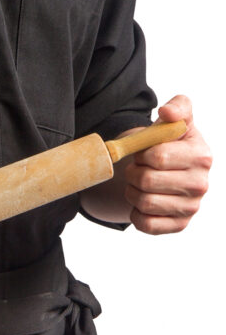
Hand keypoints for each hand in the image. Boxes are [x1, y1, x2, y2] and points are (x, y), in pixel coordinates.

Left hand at [123, 95, 211, 233]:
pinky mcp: (179, 226)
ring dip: (131, 192)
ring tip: (138, 184)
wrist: (165, 170)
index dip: (141, 153)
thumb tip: (167, 113)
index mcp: (202, 156)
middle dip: (133, 172)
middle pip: (147, 180)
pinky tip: (141, 203)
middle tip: (137, 169)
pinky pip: (146, 224)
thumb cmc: (168, 143)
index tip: (144, 152)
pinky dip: (135, 214)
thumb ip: (177, 108)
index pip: (157, 156)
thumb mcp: (174, 121)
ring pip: (144, 203)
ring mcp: (191, 207)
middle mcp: (201, 184)